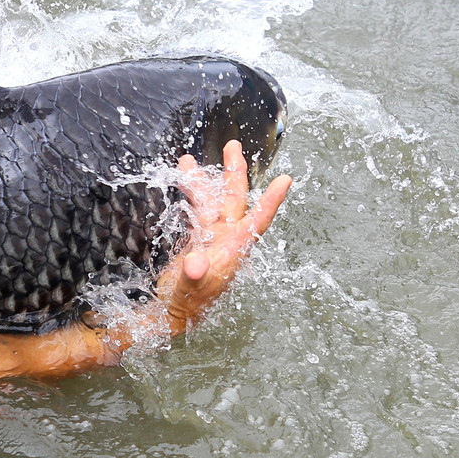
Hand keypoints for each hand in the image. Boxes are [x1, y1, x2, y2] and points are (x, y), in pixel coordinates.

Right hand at [154, 140, 291, 333]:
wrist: (172, 313)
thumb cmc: (187, 305)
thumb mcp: (190, 291)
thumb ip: (193, 276)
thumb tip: (194, 265)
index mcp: (232, 249)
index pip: (257, 220)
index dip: (271, 200)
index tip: (286, 180)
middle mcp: (225, 239)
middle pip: (233, 199)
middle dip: (234, 172)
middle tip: (233, 144)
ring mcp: (210, 239)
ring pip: (210, 202)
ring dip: (201, 181)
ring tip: (187, 161)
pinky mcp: (196, 241)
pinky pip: (196, 211)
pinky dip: (190, 195)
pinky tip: (183, 182)